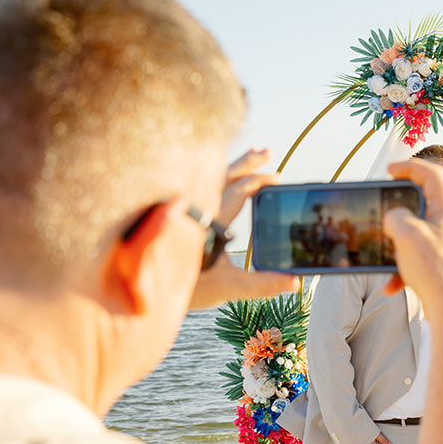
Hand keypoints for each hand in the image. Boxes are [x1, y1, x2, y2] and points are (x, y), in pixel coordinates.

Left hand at [189, 148, 296, 308]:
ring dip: (229, 165)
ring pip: (206, 175)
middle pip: (220, 173)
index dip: (259, 181)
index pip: (237, 190)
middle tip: (267, 152)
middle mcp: (193, 207)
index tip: (277, 179)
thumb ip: (262, 284)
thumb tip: (294, 282)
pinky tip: (221, 176)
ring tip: (250, 155)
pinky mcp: (175, 211)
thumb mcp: (228, 286)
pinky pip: (194, 183)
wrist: (149, 291)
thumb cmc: (186, 288)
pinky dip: (212, 175)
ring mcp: (182, 207)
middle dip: (246, 162)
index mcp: (208, 220)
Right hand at [379, 159, 442, 315]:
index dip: (410, 166)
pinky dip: (400, 270)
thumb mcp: (408, 234)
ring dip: (396, 242)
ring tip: (385, 252)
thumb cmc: (437, 272)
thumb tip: (392, 217)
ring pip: (415, 233)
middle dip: (399, 206)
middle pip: (422, 203)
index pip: (432, 174)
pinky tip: (391, 285)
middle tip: (383, 205)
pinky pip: (414, 259)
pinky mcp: (438, 265)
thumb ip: (395, 216)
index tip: (390, 170)